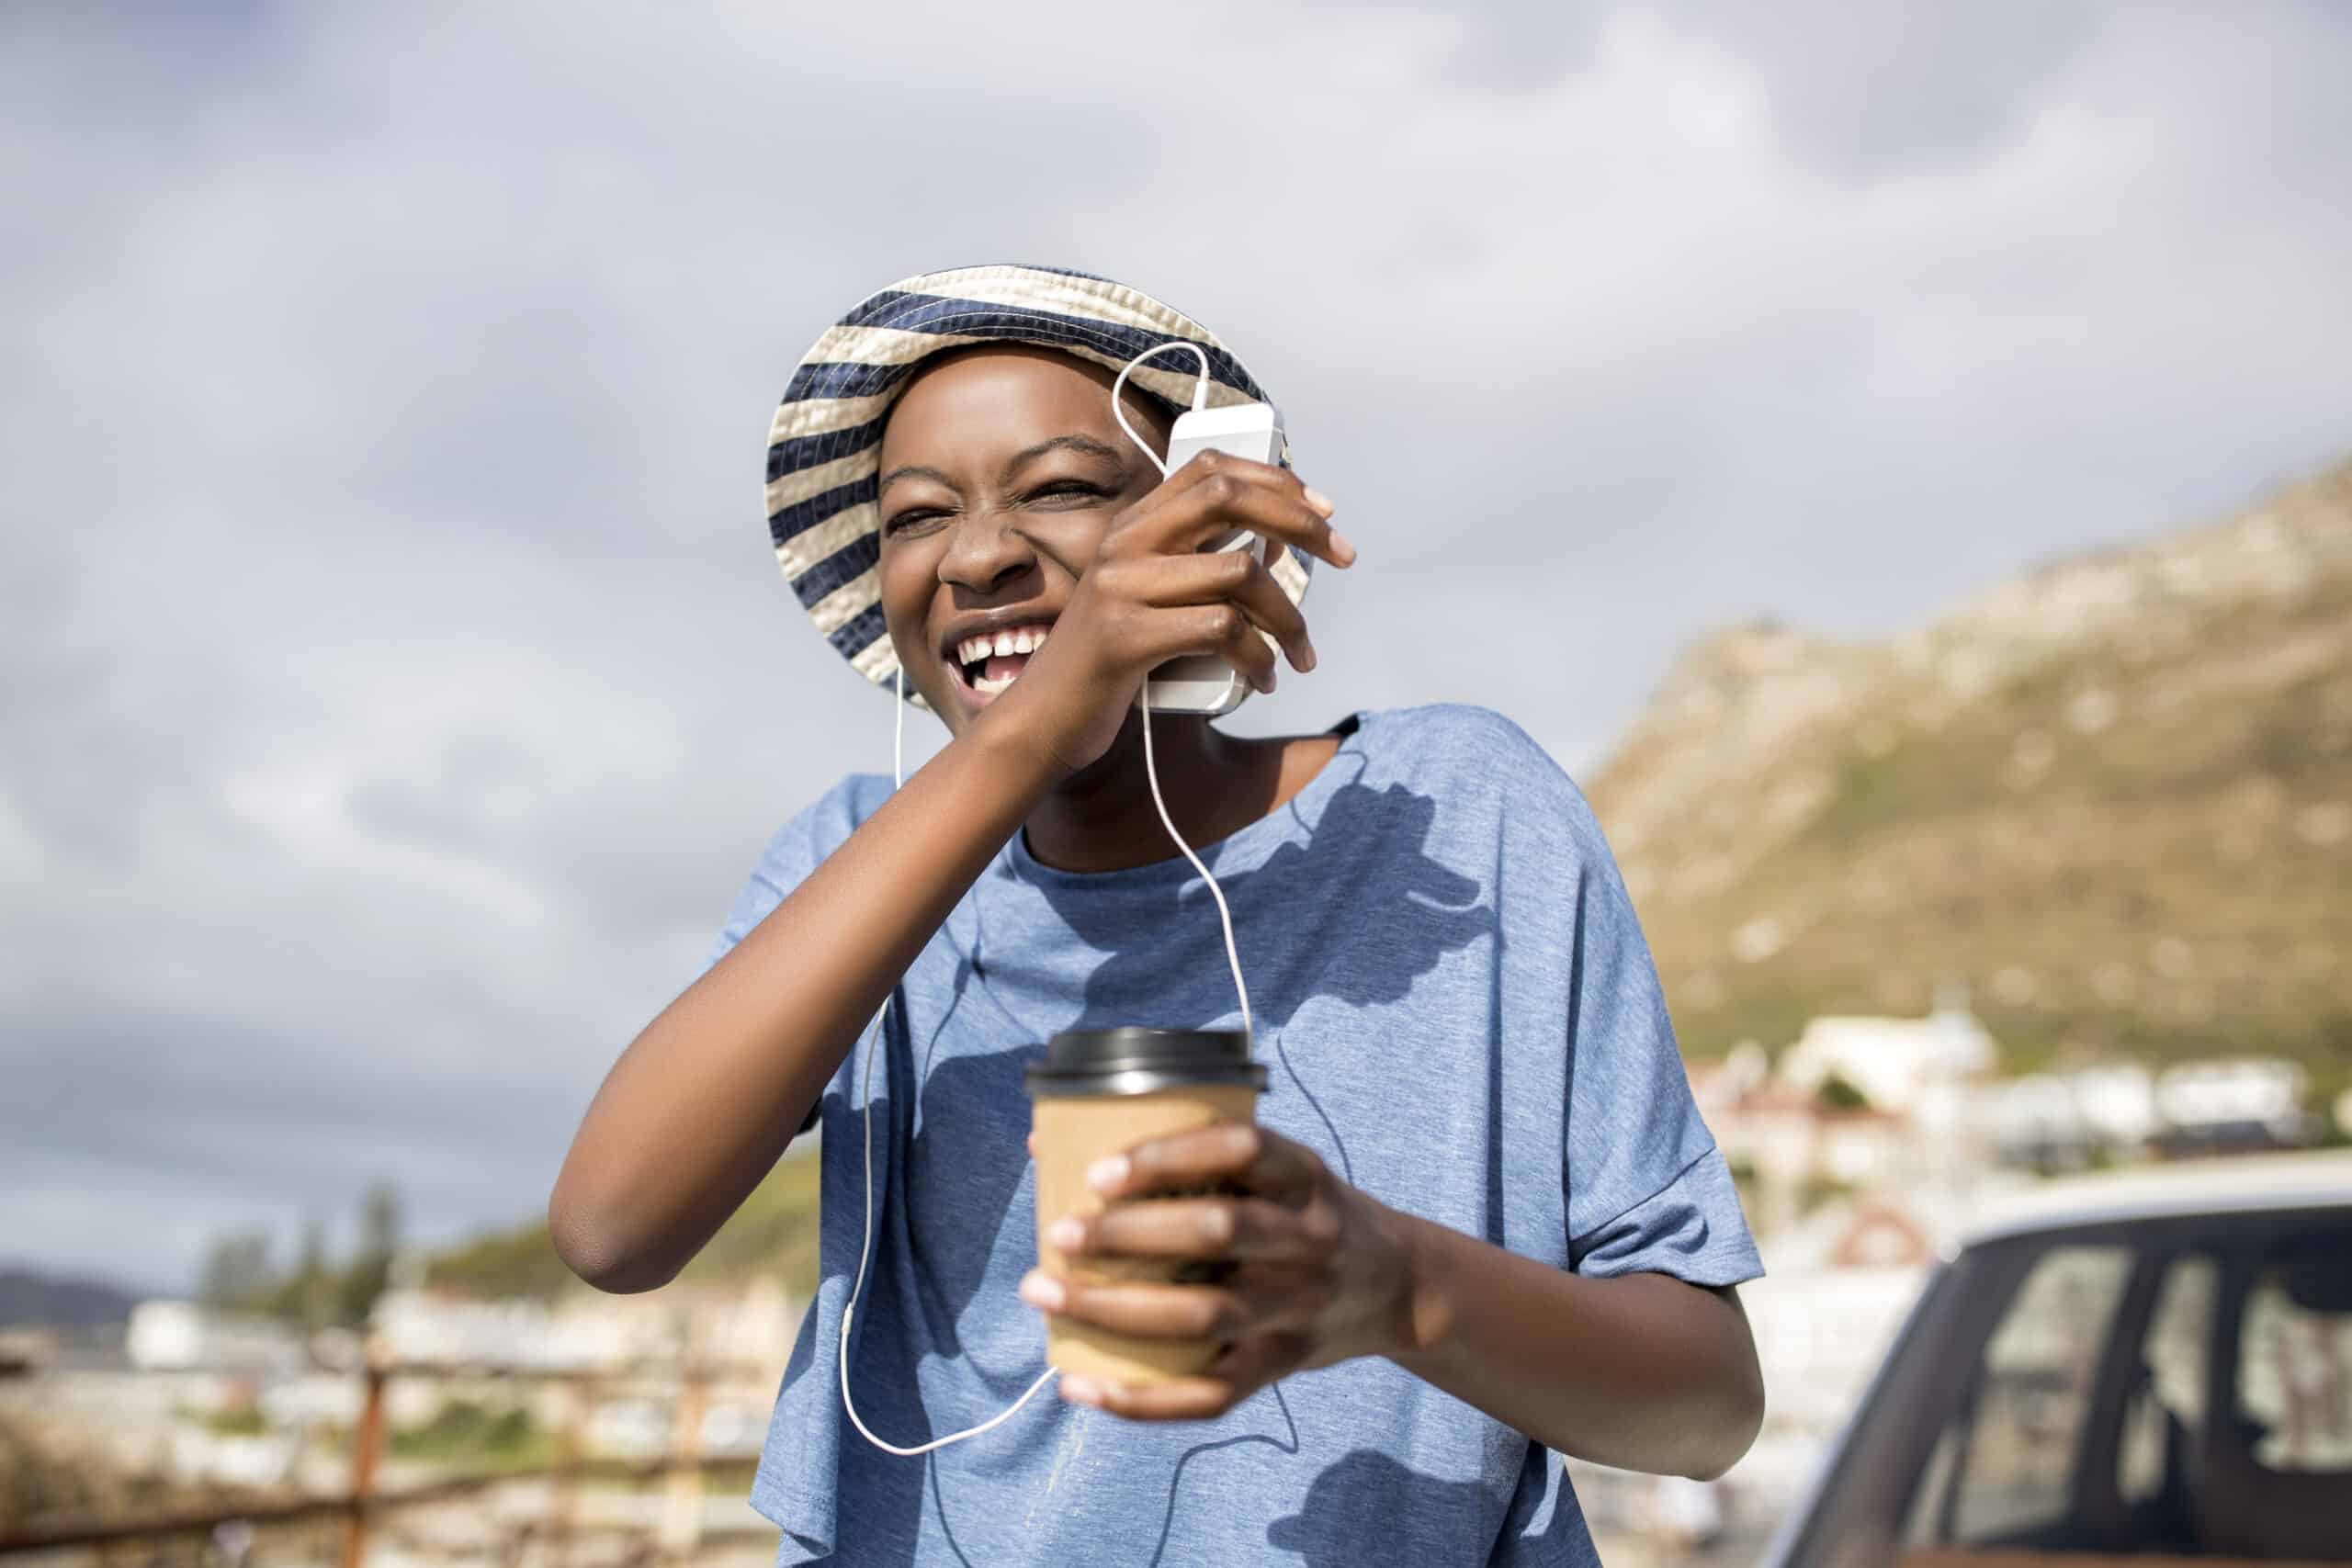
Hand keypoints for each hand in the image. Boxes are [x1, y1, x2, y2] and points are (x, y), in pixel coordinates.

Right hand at [996, 451, 1355, 775]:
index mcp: (1132, 528)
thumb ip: (1193, 569)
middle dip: (1300, 524)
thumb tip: (1278, 551)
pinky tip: (1262, 678)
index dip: (1275, 480)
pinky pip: (1221, 630)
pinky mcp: (1125, 637)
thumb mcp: (1147, 601)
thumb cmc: (1110, 665)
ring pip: (1239, 574)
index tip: (1323, 510)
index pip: (1210, 470)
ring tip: (1299, 654)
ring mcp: (1120, 587)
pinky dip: (1259, 657)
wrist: (1042, 721)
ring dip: (1288, 619)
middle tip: (1341, 557)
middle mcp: (1123, 544)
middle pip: (1229, 500)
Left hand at [1018, 1121, 1416, 1419]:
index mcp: (1303, 1175)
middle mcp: (1308, 1239)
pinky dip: (1141, 1399)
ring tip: (1046, 1294)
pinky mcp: (1283, 1365)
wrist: (1397, 1285)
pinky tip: (1081, 1385)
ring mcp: (1298, 1308)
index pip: (1242, 1150)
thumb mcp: (1277, 1170)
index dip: (1168, 1157)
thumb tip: (1050, 1143)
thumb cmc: (1302, 1213)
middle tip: (1060, 1235)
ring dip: (1115, 1310)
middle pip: (1219, 1233)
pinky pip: (1211, 1394)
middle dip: (1129, 1234)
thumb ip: (1192, 1157)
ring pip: (1205, 1317)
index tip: (1099, 1171)